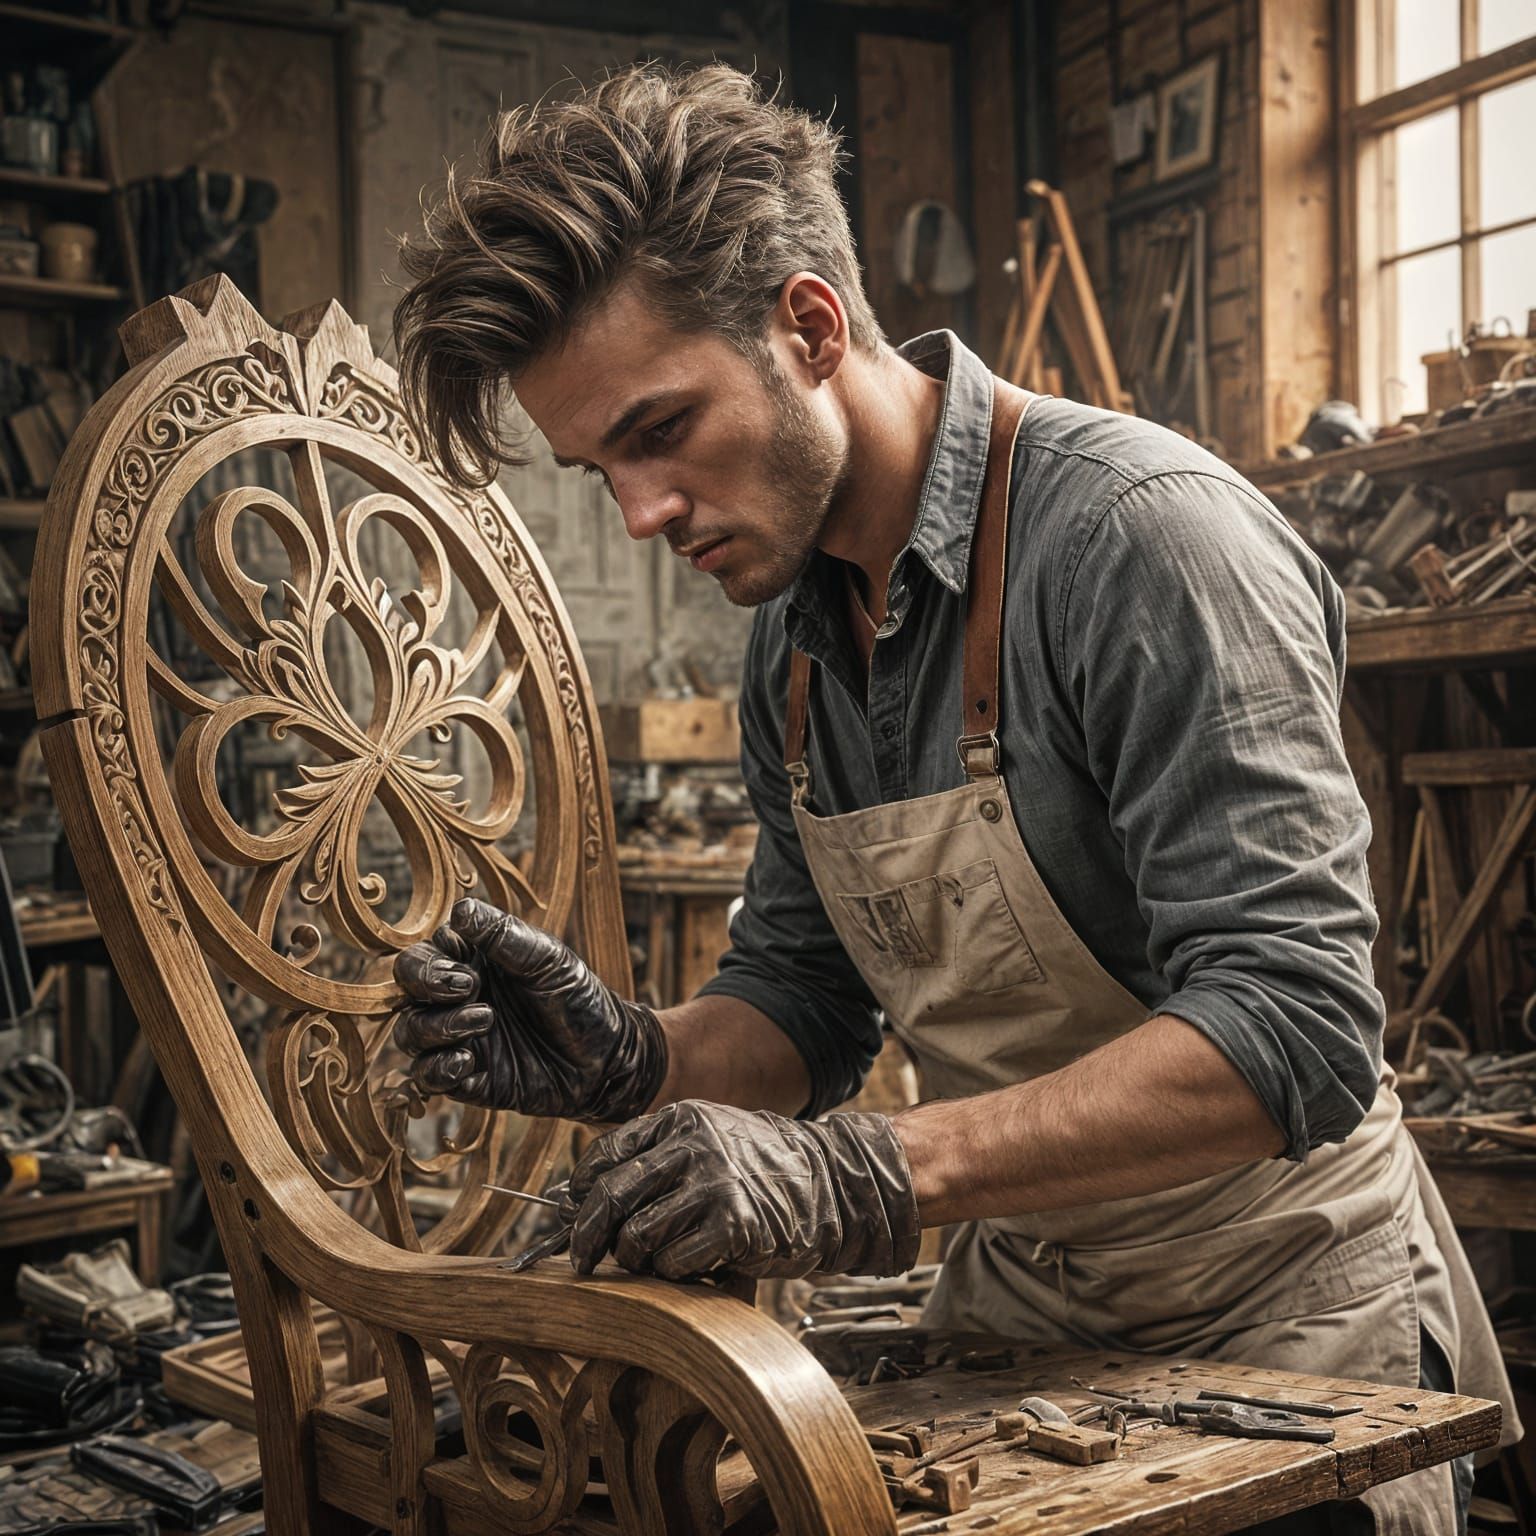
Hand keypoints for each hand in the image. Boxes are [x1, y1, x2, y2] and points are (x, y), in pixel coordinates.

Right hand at [391, 897, 668, 1122]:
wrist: (607, 1057)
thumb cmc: (579, 997)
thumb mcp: (548, 959)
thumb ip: (503, 935)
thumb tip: (460, 909)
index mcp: (473, 962)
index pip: (423, 952)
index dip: (432, 960)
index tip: (468, 968)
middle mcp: (457, 999)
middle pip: (405, 988)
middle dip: (425, 985)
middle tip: (468, 988)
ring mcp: (459, 1039)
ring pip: (410, 1033)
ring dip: (437, 1027)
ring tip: (486, 1020)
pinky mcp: (467, 1078)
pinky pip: (427, 1076)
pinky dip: (439, 1069)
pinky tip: (469, 1061)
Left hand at [559, 1099, 920, 1279]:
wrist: (832, 1185)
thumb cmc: (761, 1172)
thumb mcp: (710, 1142)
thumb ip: (658, 1160)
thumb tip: (585, 1196)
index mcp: (681, 1120)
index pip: (607, 1155)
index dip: (581, 1191)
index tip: (573, 1214)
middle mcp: (692, 1146)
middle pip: (611, 1197)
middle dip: (587, 1235)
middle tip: (580, 1260)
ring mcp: (713, 1184)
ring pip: (636, 1236)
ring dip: (636, 1260)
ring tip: (656, 1261)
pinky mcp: (732, 1225)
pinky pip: (672, 1262)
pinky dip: (673, 1273)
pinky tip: (693, 1265)